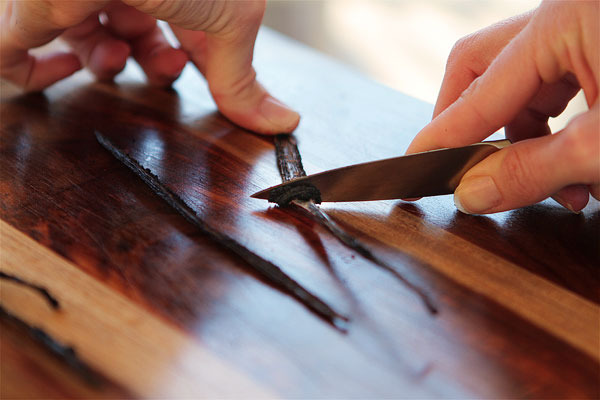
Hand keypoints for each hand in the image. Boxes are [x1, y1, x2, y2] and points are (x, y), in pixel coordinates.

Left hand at [0, 0, 299, 133]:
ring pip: (82, 39)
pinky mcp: (29, 7)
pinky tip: (66, 66)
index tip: (211, 86)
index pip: (184, 32)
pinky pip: (10, 50)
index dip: (197, 62)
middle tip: (168, 67)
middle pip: (135, 35)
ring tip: (118, 60)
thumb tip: (286, 122)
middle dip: (154, 63)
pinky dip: (33, 70)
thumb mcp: (232, 20)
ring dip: (105, 65)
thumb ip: (244, 80)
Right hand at [406, 0, 598, 213]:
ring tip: (557, 189)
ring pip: (518, 85)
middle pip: (483, 68)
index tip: (412, 166)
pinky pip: (550, 88)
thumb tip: (471, 193)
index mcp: (566, 18)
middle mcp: (566, 14)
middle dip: (471, 126)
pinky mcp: (596, 47)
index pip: (479, 88)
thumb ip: (532, 170)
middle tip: (461, 167)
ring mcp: (582, 28)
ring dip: (524, 142)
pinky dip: (554, 133)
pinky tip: (576, 171)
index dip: (442, 136)